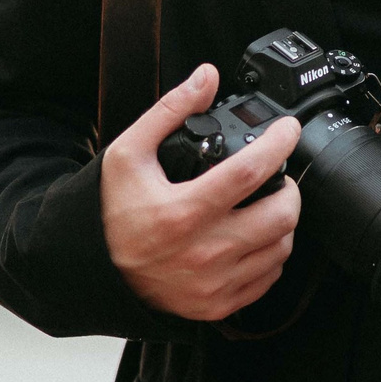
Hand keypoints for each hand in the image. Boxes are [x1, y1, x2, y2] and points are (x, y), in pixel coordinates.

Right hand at [100, 63, 302, 321]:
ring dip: (282, 219)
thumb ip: (170, 109)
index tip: (288, 129)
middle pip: (280, 215)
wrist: (91, 272)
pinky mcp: (217, 305)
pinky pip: (268, 278)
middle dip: (289, 186)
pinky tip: (254, 235)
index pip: (251, 172)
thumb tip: (207, 76)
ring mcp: (212, 284)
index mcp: (182, 212)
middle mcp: (202, 253)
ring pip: (281, 247)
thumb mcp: (128, 152)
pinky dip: (271, 253)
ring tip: (265, 202)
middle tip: (277, 173)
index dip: (279, 143)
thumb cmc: (109, 211)